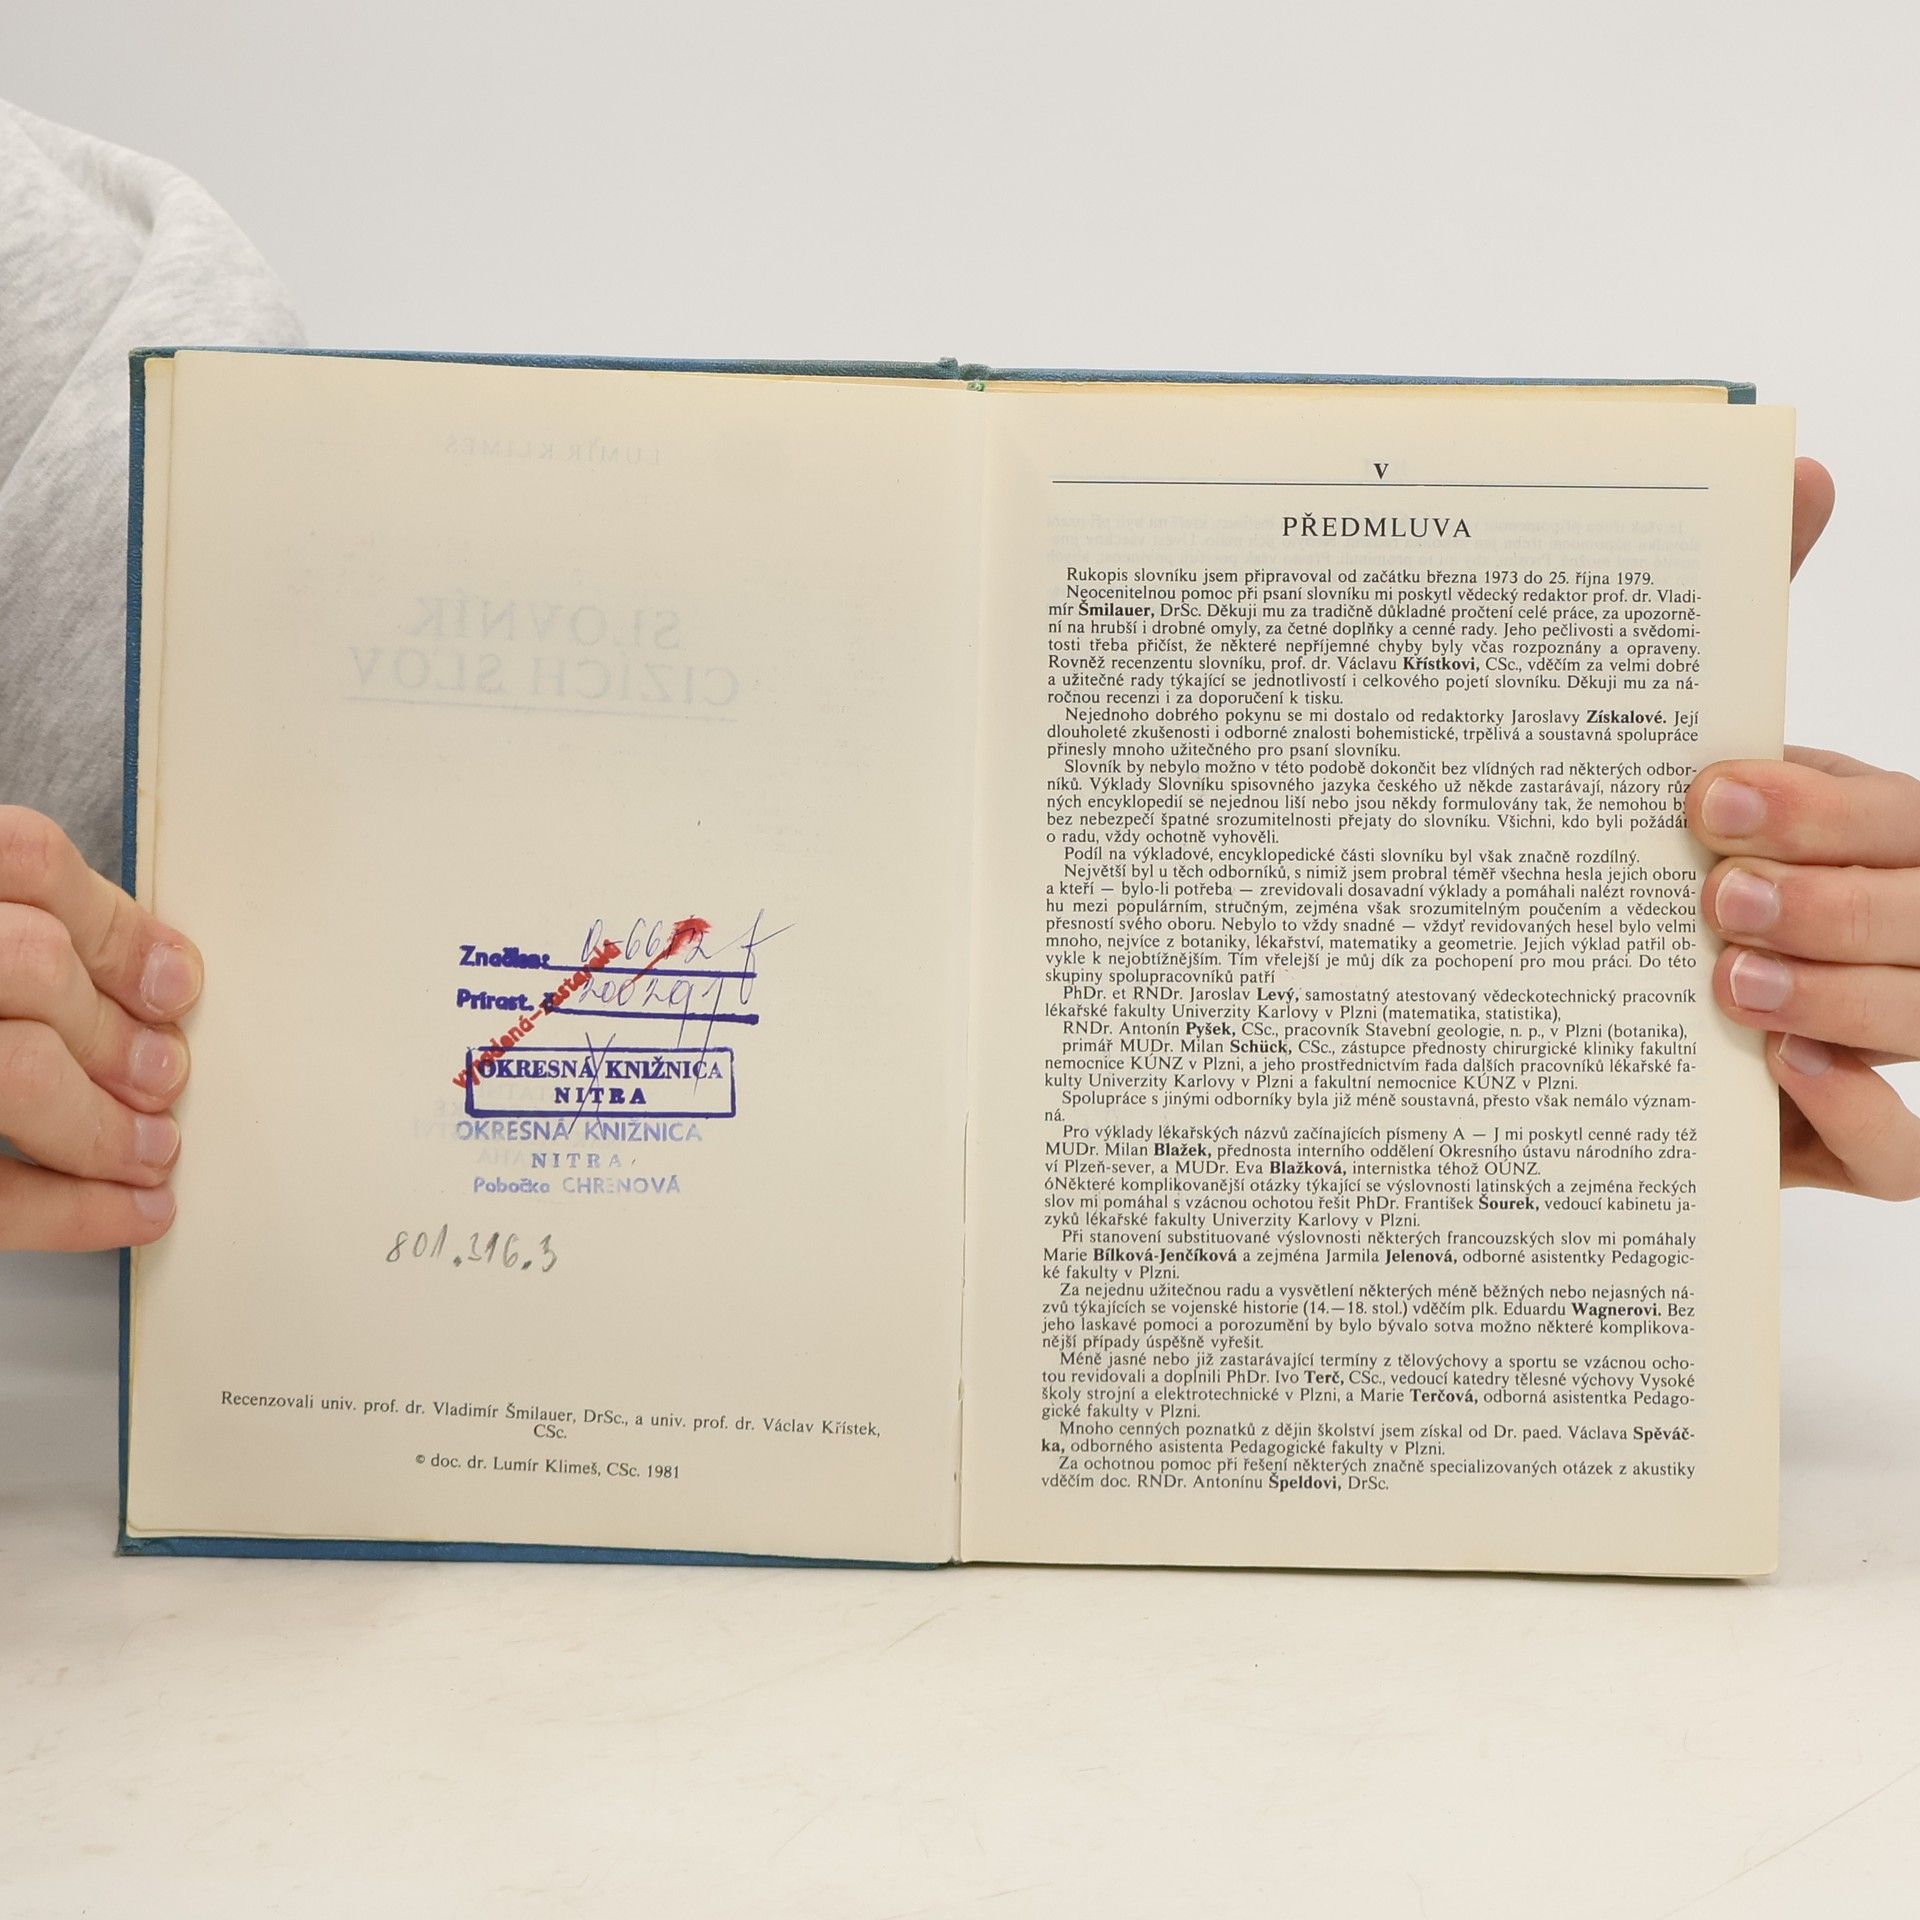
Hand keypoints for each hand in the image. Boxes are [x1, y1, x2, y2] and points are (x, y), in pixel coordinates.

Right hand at [0, 808, 200, 1248]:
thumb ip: (10, 935)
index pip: (23, 859)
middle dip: (115, 1034)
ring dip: (103, 1122)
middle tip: (163, 1077)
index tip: (174, 985)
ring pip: (16, 1067)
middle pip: (31, 963)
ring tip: (150, 1148)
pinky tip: (130, 1211)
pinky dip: (75, 1210)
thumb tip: (156, 981)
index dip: (116, 927)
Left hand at [1689, 457, 1919, 1197]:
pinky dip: (1864, 1118)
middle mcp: (1900, 930)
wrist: (1590, 1018)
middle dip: (1833, 899)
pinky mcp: (1846, 1143)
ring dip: (1840, 994)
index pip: (1908, 816)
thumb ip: (1750, 618)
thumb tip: (1798, 462)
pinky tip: (1787, 1071)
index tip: (1707, 793)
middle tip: (1710, 891)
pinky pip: (1905, 1157)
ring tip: (1726, 980)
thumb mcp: (1699, 761)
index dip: (1829, 807)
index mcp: (1877, 833)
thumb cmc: (1667, 863)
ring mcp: (1885, 1038)